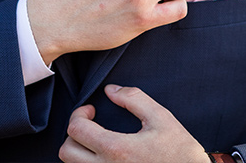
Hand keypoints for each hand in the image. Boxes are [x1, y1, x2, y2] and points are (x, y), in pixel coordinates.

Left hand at [59, 85, 207, 162]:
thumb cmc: (179, 151)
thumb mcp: (161, 118)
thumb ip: (134, 99)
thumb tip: (110, 91)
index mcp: (116, 149)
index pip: (76, 130)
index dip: (79, 114)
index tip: (92, 110)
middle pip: (66, 152)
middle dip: (73, 133)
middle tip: (90, 125)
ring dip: (79, 150)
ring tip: (97, 139)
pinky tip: (104, 154)